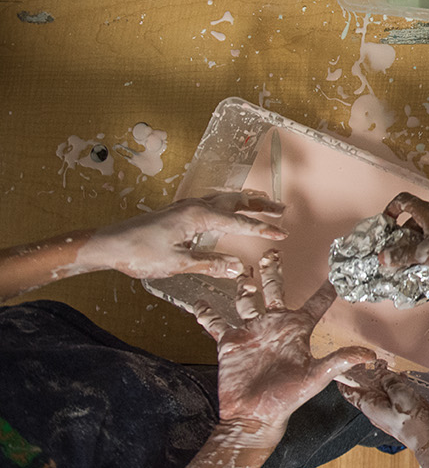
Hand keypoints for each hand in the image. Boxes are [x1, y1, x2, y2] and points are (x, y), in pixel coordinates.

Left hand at [80, 190, 286, 278]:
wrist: (108, 244)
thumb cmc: (139, 253)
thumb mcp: (178, 263)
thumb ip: (210, 264)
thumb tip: (239, 268)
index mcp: (197, 216)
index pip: (238, 223)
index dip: (262, 229)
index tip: (282, 234)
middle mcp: (193, 206)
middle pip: (235, 202)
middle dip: (260, 206)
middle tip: (282, 209)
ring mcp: (184, 207)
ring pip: (223, 199)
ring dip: (245, 202)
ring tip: (263, 204)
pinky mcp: (177, 212)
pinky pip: (210, 203)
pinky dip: (228, 204)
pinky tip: (228, 211)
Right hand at [190, 250, 375, 444]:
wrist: (255, 415)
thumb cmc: (287, 397)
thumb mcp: (316, 376)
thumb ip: (340, 360)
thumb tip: (370, 356)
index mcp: (297, 330)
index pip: (315, 304)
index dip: (326, 289)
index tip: (335, 271)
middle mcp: (274, 326)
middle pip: (274, 291)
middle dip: (273, 272)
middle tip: (272, 251)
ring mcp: (251, 332)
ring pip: (246, 300)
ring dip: (244, 285)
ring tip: (242, 268)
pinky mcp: (229, 342)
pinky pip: (214, 323)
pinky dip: (205, 312)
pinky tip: (197, 300)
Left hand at [336, 360, 428, 448]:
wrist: (427, 440)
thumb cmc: (413, 421)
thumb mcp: (400, 394)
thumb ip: (390, 381)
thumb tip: (384, 374)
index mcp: (369, 405)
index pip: (348, 391)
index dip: (345, 377)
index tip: (348, 364)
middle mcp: (373, 410)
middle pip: (364, 389)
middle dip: (368, 374)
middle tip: (375, 361)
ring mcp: (385, 414)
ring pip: (378, 392)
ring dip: (382, 379)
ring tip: (390, 368)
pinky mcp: (396, 415)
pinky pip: (390, 398)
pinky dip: (393, 387)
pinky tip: (403, 381)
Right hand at [380, 192, 428, 272]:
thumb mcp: (424, 254)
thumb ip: (402, 255)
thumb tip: (384, 257)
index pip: (404, 200)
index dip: (392, 209)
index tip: (387, 223)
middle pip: (414, 218)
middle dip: (404, 233)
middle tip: (398, 248)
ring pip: (427, 228)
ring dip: (417, 241)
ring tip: (413, 258)